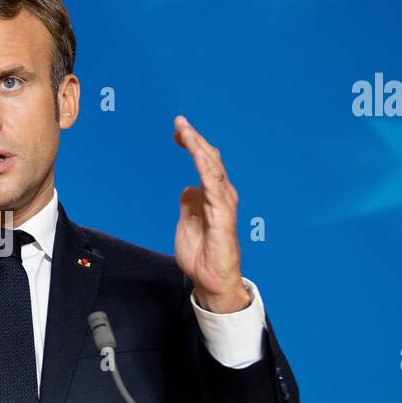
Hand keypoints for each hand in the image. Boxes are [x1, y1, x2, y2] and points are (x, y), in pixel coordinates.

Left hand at [172, 115, 248, 312]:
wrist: (210, 280)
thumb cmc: (201, 255)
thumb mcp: (187, 223)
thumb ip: (189, 205)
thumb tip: (187, 189)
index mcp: (212, 197)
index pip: (204, 164)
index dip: (193, 146)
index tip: (178, 132)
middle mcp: (221, 196)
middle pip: (210, 160)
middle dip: (195, 139)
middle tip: (179, 122)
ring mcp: (223, 203)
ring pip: (212, 167)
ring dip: (198, 147)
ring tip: (185, 130)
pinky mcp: (222, 214)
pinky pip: (213, 185)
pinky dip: (205, 167)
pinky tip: (196, 153)